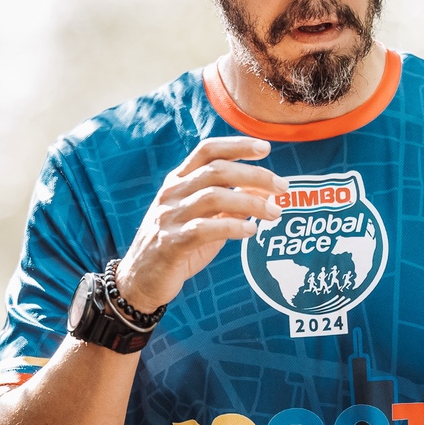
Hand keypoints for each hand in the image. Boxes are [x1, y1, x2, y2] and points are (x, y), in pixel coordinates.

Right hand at [115, 136, 285, 312]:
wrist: (141, 279)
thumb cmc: (177, 245)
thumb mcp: (203, 218)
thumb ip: (227, 203)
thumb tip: (260, 190)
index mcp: (179, 181)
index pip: (208, 150)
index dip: (237, 145)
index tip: (265, 148)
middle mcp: (173, 193)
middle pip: (217, 171)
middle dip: (255, 175)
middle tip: (282, 187)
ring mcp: (169, 217)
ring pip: (214, 197)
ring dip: (251, 203)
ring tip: (275, 213)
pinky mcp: (170, 242)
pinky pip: (204, 229)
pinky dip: (232, 227)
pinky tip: (251, 232)